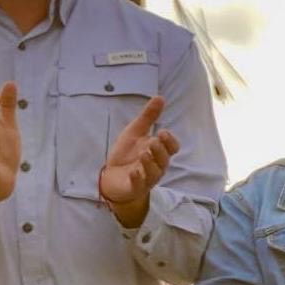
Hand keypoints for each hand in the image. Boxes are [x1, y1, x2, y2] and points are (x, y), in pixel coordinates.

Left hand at [97, 96, 175, 229]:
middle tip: (152, 142)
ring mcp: (146, 177)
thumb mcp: (135, 132)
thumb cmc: (127, 154)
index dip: (170, 141)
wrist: (111, 176)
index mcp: (158, 152)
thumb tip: (160, 97)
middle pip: (164, 160)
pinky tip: (134, 172)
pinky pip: (139, 184)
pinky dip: (137, 179)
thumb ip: (148, 117)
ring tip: (144, 154)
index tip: (162, 132)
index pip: (172, 148)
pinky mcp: (134, 187)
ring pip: (154, 173)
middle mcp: (156, 166)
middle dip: (160, 151)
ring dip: (150, 163)